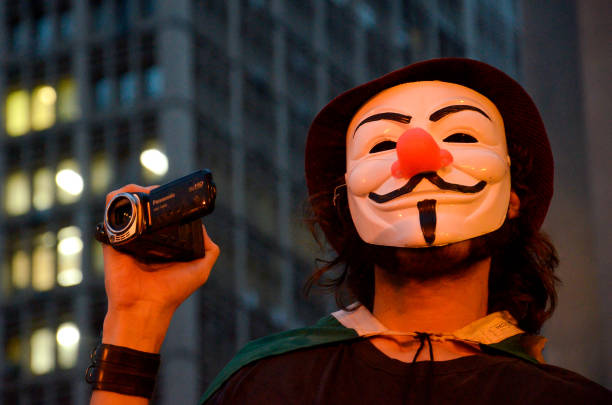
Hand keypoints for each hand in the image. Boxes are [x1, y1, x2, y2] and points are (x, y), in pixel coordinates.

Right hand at [101, 184, 219, 351]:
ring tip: (146, 191)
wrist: (145, 306)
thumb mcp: (200, 269)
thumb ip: (208, 249)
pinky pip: (110, 211)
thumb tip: (202, 226)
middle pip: (145, 208)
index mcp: (162, 244)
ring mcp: (127, 237)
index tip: (174, 195)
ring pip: (127, 205)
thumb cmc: (172, 292)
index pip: (164, 216)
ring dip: (135, 192)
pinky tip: (130, 193)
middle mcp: (144, 239)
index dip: (168, 203)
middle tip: (159, 192)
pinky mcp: (112, 238)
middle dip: (151, 194)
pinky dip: (117, 197)